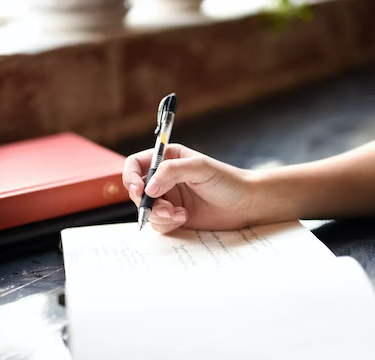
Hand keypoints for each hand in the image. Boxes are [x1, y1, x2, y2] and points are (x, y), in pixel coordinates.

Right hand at [122, 144, 252, 232]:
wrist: (245, 204)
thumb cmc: (227, 180)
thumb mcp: (200, 168)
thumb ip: (171, 172)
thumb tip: (148, 188)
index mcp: (168, 159)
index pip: (136, 165)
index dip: (130, 177)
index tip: (139, 190)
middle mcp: (164, 178)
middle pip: (138, 190)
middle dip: (147, 202)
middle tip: (165, 208)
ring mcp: (168, 198)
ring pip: (146, 209)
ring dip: (159, 214)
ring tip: (179, 214)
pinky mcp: (174, 216)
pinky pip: (158, 223)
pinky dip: (167, 223)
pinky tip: (184, 218)